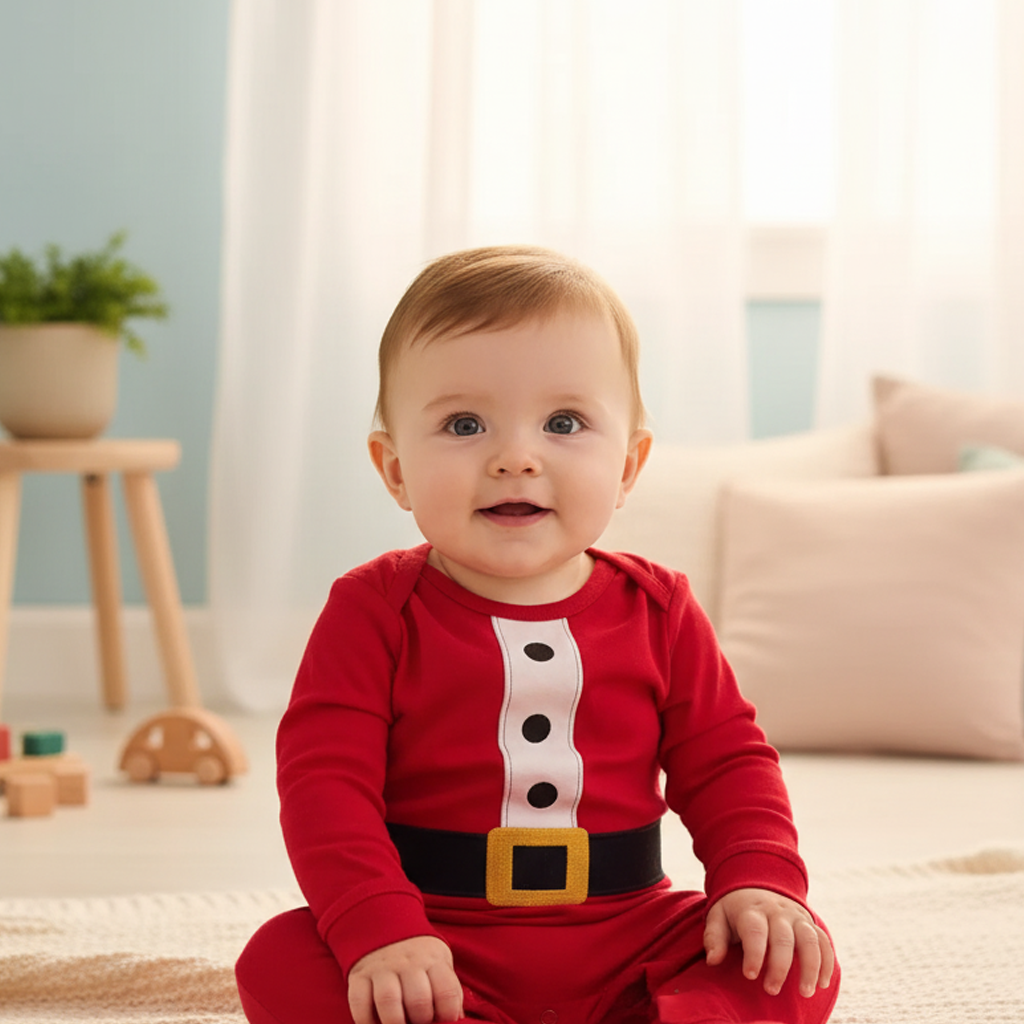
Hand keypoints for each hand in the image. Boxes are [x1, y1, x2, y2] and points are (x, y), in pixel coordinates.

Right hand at [348, 935, 462, 1023]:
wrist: (385, 925)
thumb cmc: (420, 957)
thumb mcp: (440, 963)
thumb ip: (449, 990)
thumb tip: (457, 1020)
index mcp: (433, 960)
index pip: (447, 991)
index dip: (448, 1014)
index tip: (444, 1020)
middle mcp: (408, 962)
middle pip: (418, 1000)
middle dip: (421, 1021)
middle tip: (419, 1022)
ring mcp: (382, 967)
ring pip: (388, 1001)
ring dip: (395, 1022)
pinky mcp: (359, 975)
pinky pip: (359, 1002)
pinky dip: (365, 1020)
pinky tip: (374, 1022)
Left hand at [704, 888, 834, 997]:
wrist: (756, 885)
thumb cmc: (735, 910)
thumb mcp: (718, 916)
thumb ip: (714, 937)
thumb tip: (713, 960)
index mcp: (751, 910)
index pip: (754, 931)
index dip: (754, 953)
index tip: (750, 975)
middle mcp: (776, 912)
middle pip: (783, 938)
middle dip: (780, 966)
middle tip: (771, 990)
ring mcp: (796, 917)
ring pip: (809, 939)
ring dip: (810, 966)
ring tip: (805, 992)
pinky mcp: (809, 923)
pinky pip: (823, 941)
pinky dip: (827, 962)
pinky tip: (823, 983)